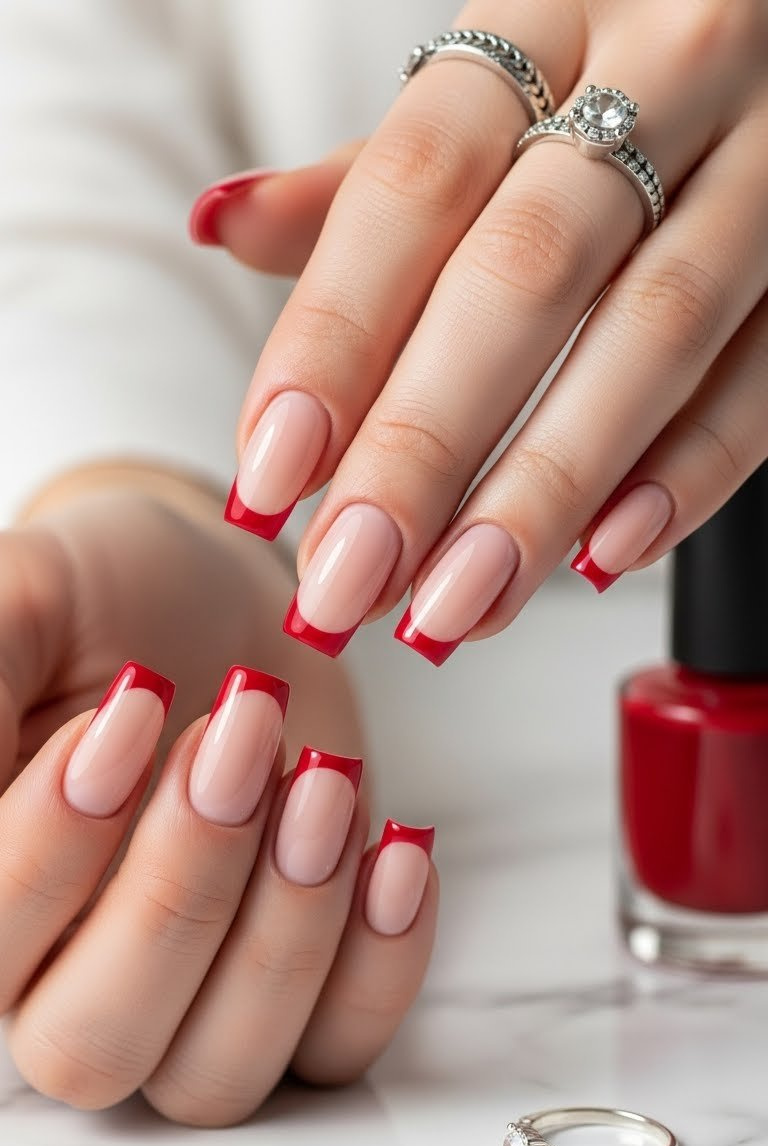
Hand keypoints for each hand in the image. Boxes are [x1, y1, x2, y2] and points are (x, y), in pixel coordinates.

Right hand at [0, 473, 436, 1122]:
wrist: (217, 615)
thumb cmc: (102, 604)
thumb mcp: (24, 597)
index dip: (50, 847)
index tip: (134, 704)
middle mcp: (62, 987)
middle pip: (93, 1044)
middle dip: (177, 889)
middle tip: (241, 731)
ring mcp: (187, 1011)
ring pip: (214, 1073)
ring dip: (283, 929)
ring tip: (324, 779)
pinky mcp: (300, 1000)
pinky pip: (336, 1050)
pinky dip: (378, 966)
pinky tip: (397, 849)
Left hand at [192, 0, 767, 663]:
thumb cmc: (604, 79)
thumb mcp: (483, 95)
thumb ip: (363, 181)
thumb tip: (221, 223)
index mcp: (541, 22)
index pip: (414, 184)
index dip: (335, 337)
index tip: (271, 476)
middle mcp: (665, 70)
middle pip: (526, 273)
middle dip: (425, 446)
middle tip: (347, 581)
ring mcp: (767, 162)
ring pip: (654, 332)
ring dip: (544, 488)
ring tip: (458, 604)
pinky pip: (767, 373)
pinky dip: (691, 472)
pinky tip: (604, 556)